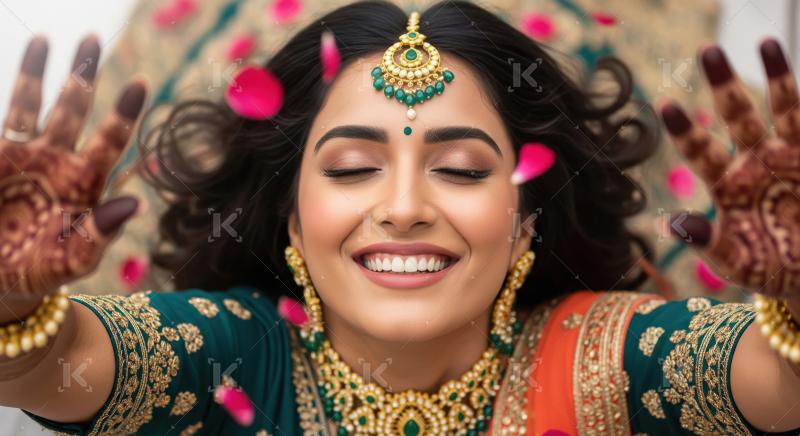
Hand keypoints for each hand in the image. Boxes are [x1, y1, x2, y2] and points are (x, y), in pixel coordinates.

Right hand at [0, 35, 144, 302]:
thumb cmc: (44, 269)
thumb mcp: (75, 257)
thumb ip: (101, 232)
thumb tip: (136, 203)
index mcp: (86, 181)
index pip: (110, 140)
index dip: (124, 111)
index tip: (140, 81)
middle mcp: (57, 160)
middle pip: (73, 108)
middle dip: (82, 74)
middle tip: (92, 39)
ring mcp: (23, 156)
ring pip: (32, 105)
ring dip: (38, 72)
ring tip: (47, 37)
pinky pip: (1, 124)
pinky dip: (6, 100)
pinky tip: (6, 66)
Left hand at [660, 38, 799, 297]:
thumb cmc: (768, 269)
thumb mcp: (735, 261)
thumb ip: (707, 242)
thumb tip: (672, 224)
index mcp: (726, 184)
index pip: (700, 150)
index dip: (685, 128)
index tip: (666, 104)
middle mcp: (754, 162)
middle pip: (736, 114)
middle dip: (723, 83)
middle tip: (708, 50)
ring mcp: (788, 157)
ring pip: (780, 108)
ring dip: (775, 75)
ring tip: (765, 41)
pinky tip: (789, 72)